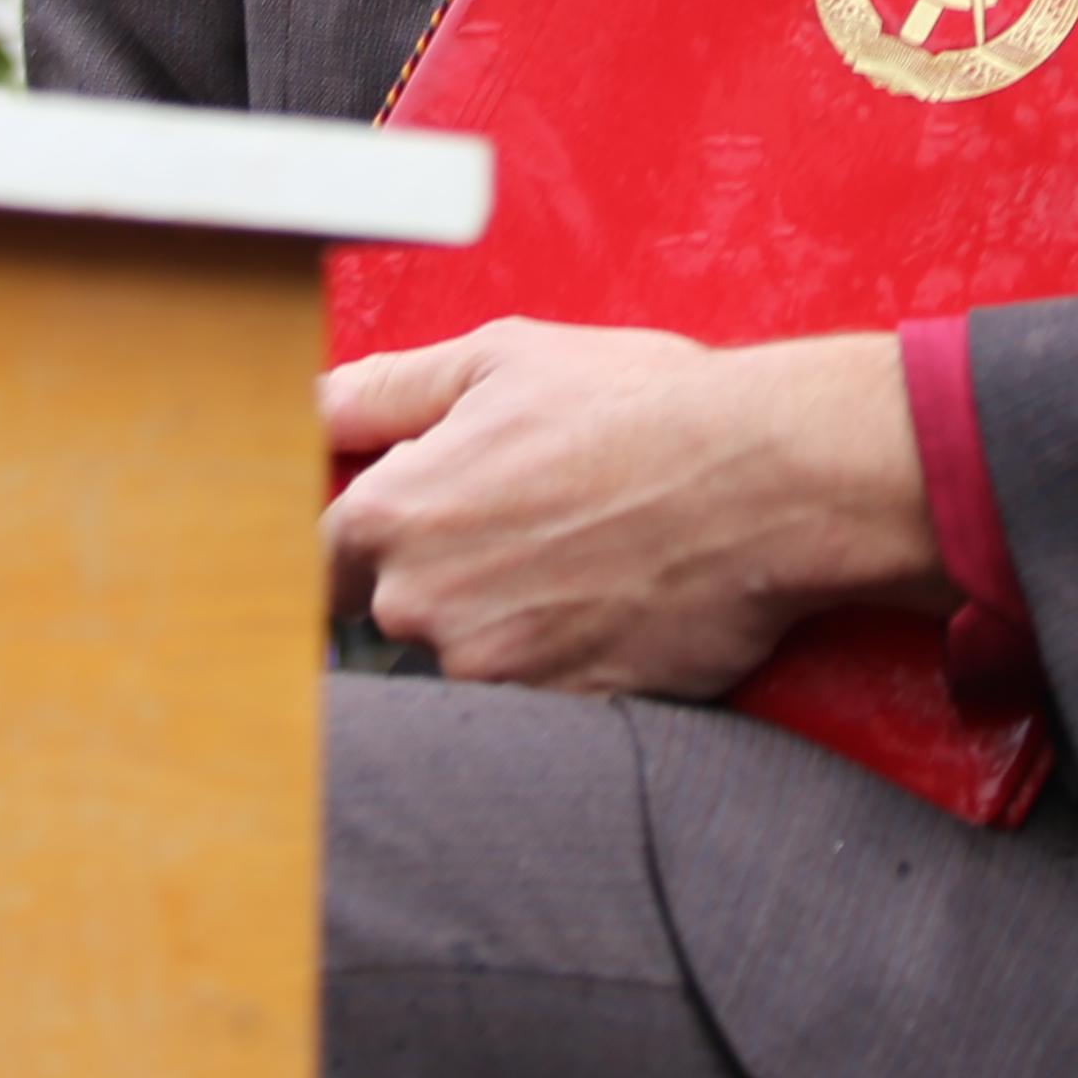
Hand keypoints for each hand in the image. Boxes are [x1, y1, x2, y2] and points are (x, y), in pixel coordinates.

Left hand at [322, 320, 950, 697]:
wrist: (764, 483)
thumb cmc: (637, 407)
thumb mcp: (500, 361)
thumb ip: (387, 392)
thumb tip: (313, 407)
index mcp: (392, 516)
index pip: (317, 558)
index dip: (360, 541)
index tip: (408, 525)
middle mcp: (422, 607)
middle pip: (393, 610)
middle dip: (444, 575)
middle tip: (528, 524)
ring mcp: (491, 672)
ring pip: (469, 655)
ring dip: (508, 619)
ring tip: (585, 554)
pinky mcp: (561, 715)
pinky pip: (539, 695)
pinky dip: (567, 657)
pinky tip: (614, 599)